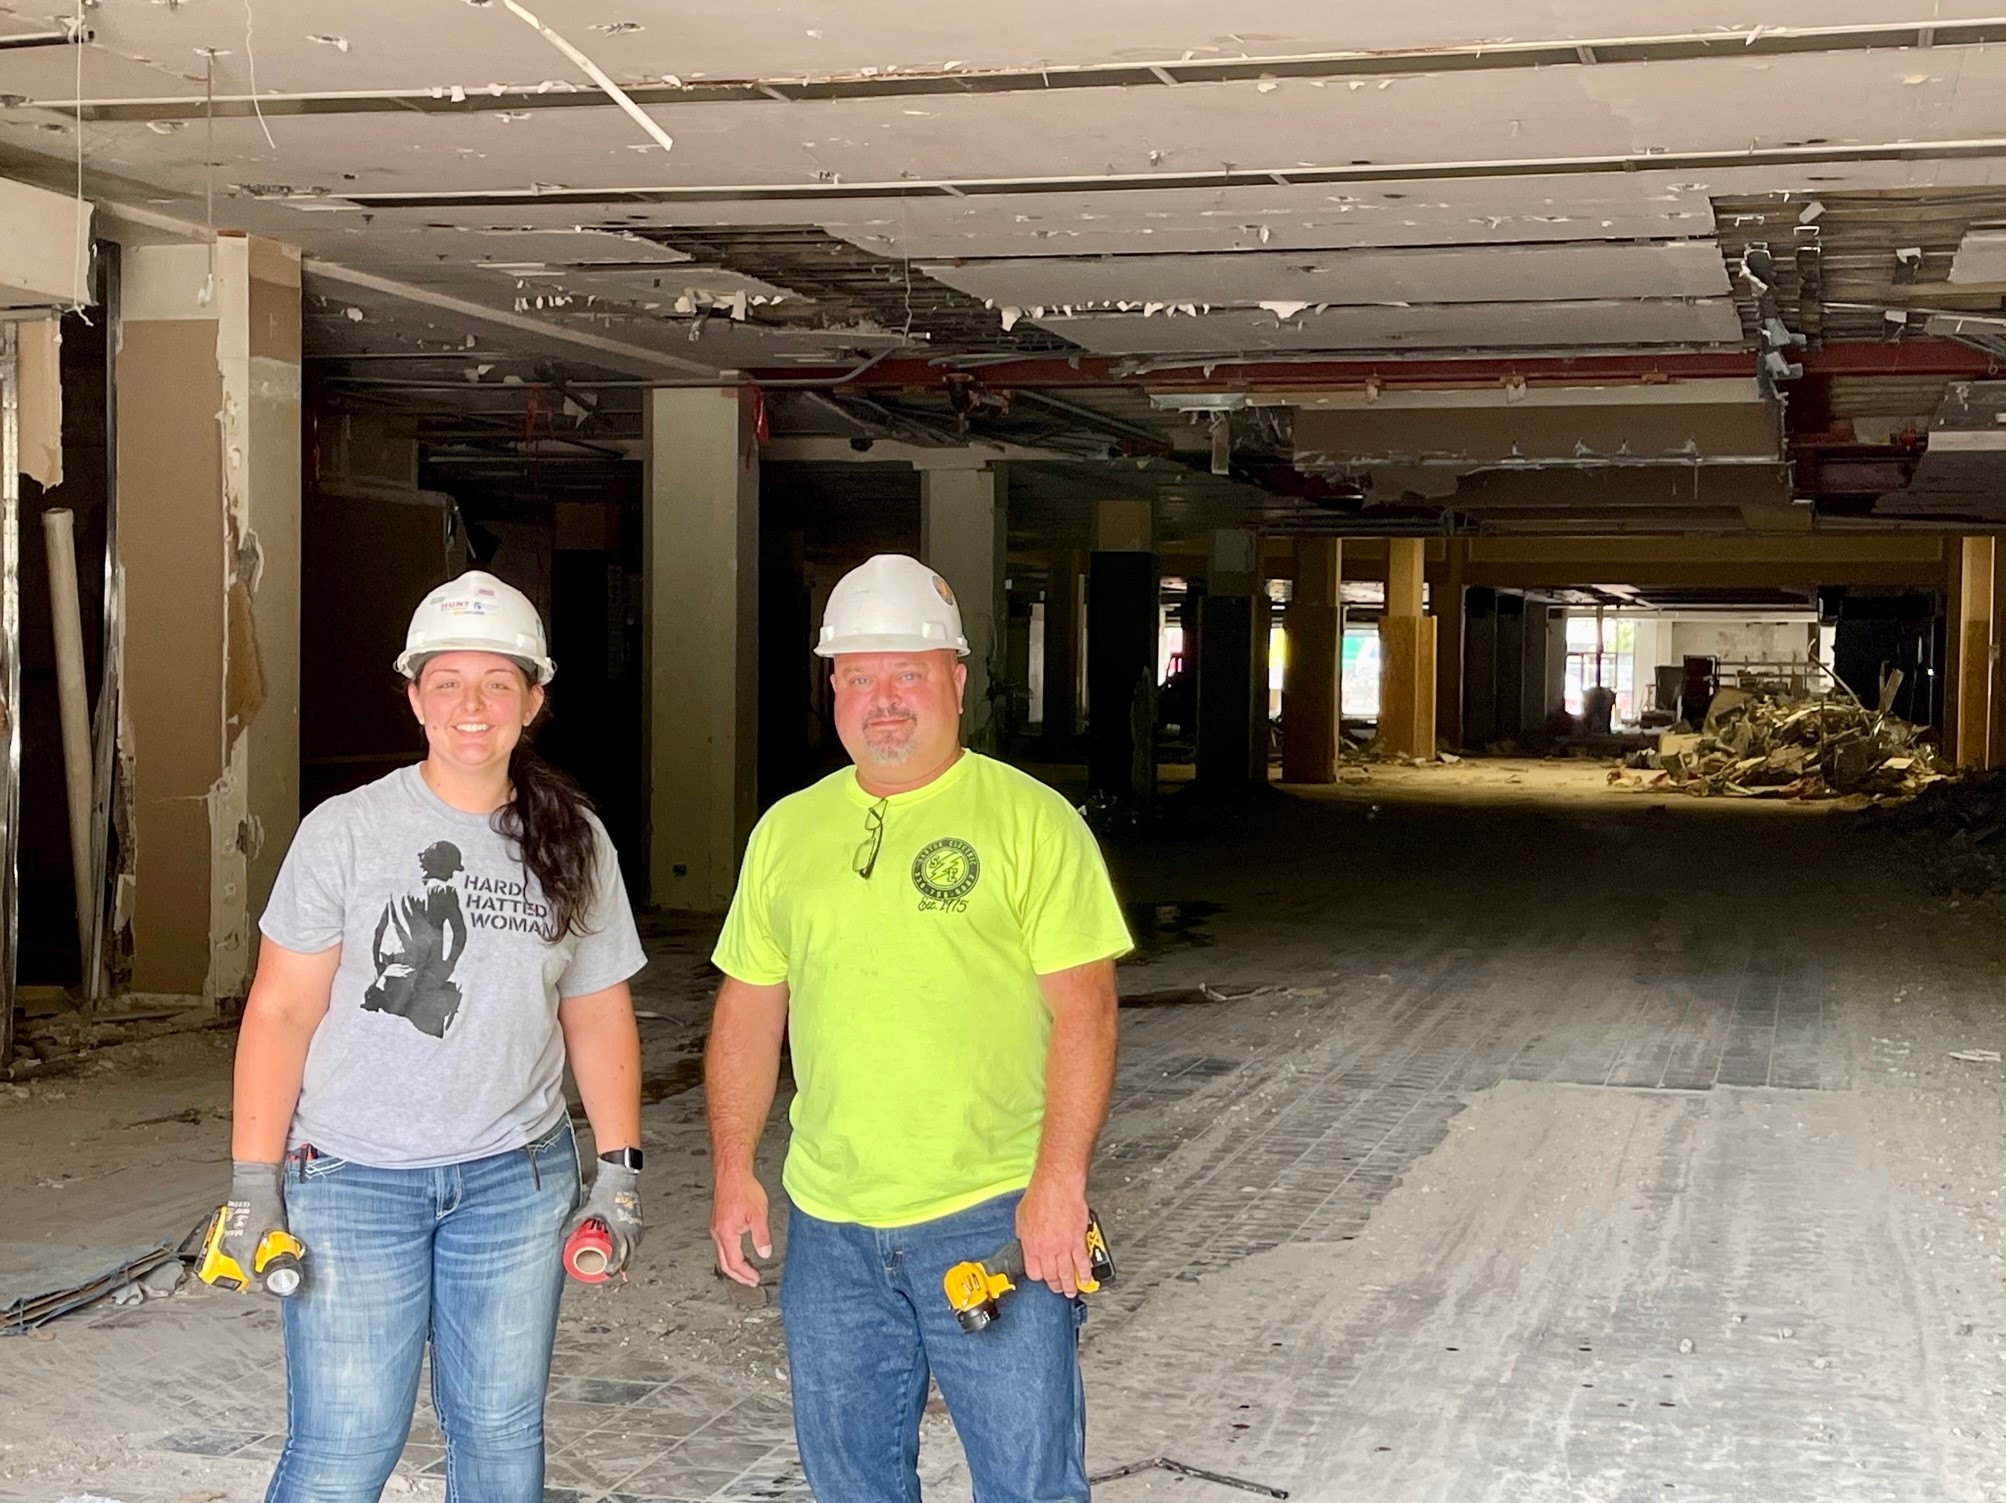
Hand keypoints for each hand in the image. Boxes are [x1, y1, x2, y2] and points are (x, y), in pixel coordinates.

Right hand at [219, 1161, 287, 1292]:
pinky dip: (241, 1247)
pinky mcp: (228, 1225)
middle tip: (262, 1270)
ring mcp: (228, 1233)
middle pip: (239, 1264)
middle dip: (251, 1269)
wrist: (252, 1182)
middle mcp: (232, 1242)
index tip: (263, 1280)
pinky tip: (252, 1243)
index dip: (256, 1279)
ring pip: (234, 1254)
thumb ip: (281, 1238)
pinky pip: (232, 1242)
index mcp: (244, 1245)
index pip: (246, 1270)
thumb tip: (289, 1247)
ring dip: (245, 1258)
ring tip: (257, 1258)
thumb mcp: (277, 1223)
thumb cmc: (263, 1201)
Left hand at [566, 1163, 643, 1273]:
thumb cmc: (607, 1190)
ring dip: (628, 1253)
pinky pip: (638, 1235)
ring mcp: (638, 1223)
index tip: (607, 1272)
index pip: (620, 1256)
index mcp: (621, 1231)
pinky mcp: (639, 1216)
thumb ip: (575, 1221)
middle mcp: (632, 1229)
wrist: (620, 1175)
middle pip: (630, 1254)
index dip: (613, 1267)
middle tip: (611, 1269)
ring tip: (618, 1256)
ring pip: (635, 1245)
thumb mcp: (588, 1208)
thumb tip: (562, 1233)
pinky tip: (626, 1240)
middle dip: (621, 1264)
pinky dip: (632, 1242)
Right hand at [710, 1169, 771, 1286]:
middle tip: (750, 1281)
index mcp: (726, 1234)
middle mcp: (718, 1233)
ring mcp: (716, 1227)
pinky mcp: (718, 1222)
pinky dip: (731, 1254)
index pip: (734, 1263)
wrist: (732, 1173)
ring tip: (748, 1270)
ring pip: (722, 1255)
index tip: (755, 1279)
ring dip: (734, 1265)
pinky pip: (722, 1245)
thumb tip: (764, 1253)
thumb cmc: (743, 1188)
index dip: (746, 1274)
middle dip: (738, 1276)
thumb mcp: (758, 1214)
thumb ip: (761, 1236)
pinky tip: (740, 1252)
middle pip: (724, 1263)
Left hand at [1017, 1172, 1090, 1297]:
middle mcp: (1046, 1249)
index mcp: (1030, 1244)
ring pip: (1067, 1273)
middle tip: (1059, 1289)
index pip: (1033, 1271)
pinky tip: (1085, 1279)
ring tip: (1072, 1291)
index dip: (1039, 1277)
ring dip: (1069, 1285)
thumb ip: (1023, 1232)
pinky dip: (1084, 1273)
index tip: (1043, 1279)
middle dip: (1055, 1285)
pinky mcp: (1077, 1241)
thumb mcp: (1021, 1215)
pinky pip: (1082, 1262)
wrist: (1057, 1184)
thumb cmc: (1041, 1193)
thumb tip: (1024, 1238)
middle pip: (1051, 1276)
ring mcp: (1062, 1246)